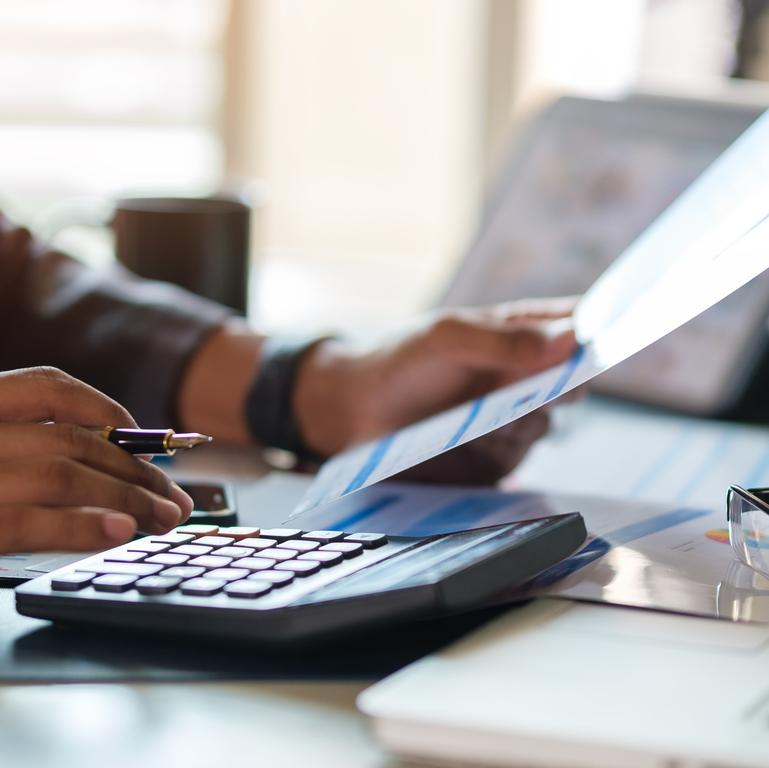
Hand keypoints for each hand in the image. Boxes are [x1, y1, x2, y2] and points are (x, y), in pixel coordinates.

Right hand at [0, 367, 192, 553]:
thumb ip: (39, 446)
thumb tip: (131, 461)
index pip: (47, 386)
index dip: (109, 413)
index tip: (151, 444)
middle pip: (71, 439)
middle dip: (137, 471)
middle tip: (175, 500)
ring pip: (62, 476)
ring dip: (126, 499)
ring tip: (163, 519)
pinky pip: (27, 524)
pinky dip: (82, 526)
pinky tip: (121, 531)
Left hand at [294, 297, 577, 482]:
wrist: (356, 412)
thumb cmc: (401, 361)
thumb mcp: (446, 340)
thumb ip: (502, 340)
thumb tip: (570, 338)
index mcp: (517, 333)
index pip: (575, 327)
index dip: (600, 332)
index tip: (618, 337)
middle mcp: (522, 376)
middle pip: (571, 382)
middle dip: (560, 387)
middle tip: (543, 388)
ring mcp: (511, 418)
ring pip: (544, 424)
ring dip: (520, 421)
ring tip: (482, 416)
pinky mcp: (495, 457)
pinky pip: (516, 457)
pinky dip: (499, 449)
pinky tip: (470, 441)